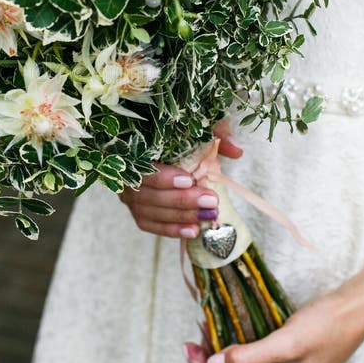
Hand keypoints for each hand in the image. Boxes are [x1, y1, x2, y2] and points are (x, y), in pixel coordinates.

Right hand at [119, 123, 242, 238]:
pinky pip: (151, 225)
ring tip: (206, 216)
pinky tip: (193, 231)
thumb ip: (216, 135)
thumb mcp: (199, 131)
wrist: (172, 152)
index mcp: (135, 149)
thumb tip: (236, 150)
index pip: (144, 167)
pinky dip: (171, 230)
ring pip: (149, 211)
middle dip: (181, 200)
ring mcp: (129, 195)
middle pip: (148, 194)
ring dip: (180, 216)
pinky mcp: (138, 212)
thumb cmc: (183, 139)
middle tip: (210, 201)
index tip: (190, 180)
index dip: (164, 177)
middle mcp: (127, 174)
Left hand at [184, 289, 363, 362]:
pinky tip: (223, 331)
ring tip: (203, 332)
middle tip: (193, 341)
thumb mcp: (285, 343)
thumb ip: (249, 358)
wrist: (352, 310)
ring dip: (219, 356)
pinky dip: (234, 349)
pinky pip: (249, 362)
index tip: (190, 353)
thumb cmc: (325, 329)